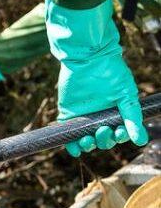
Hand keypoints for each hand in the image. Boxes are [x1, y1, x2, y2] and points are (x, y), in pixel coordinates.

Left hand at [45, 0, 148, 156]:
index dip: (119, 137)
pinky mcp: (67, 114)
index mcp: (114, 114)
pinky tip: (75, 149)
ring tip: (88, 139)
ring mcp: (82, 118)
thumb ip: (132, 117)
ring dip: (88, 145)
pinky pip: (68, 135)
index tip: (118, 132)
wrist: (88, 58)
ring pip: (86, 141)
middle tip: (102, 130)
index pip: (118, 134)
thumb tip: (141, 141)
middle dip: (104, 140)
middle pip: (102, 140)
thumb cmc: (112, 73)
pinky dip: (71, 146)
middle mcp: (99, 119)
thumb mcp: (126, 95)